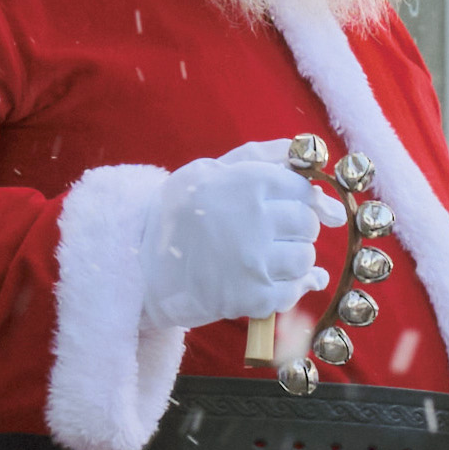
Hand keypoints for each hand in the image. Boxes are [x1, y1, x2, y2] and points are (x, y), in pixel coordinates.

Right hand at [143, 142, 332, 334]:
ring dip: (292, 260)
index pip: (303, 190)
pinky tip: (267, 280)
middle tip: (273, 233)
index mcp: (247, 183)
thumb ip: (262, 157)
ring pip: (305, 259)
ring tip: (267, 257)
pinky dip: (285, 288)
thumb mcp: (211, 169)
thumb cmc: (178, 212)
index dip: (304, 200)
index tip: (299, 207)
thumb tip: (309, 152)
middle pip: (308, 225)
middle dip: (297, 229)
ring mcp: (254, 262)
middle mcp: (255, 220)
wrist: (139, 264)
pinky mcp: (251, 297)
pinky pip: (292, 293)